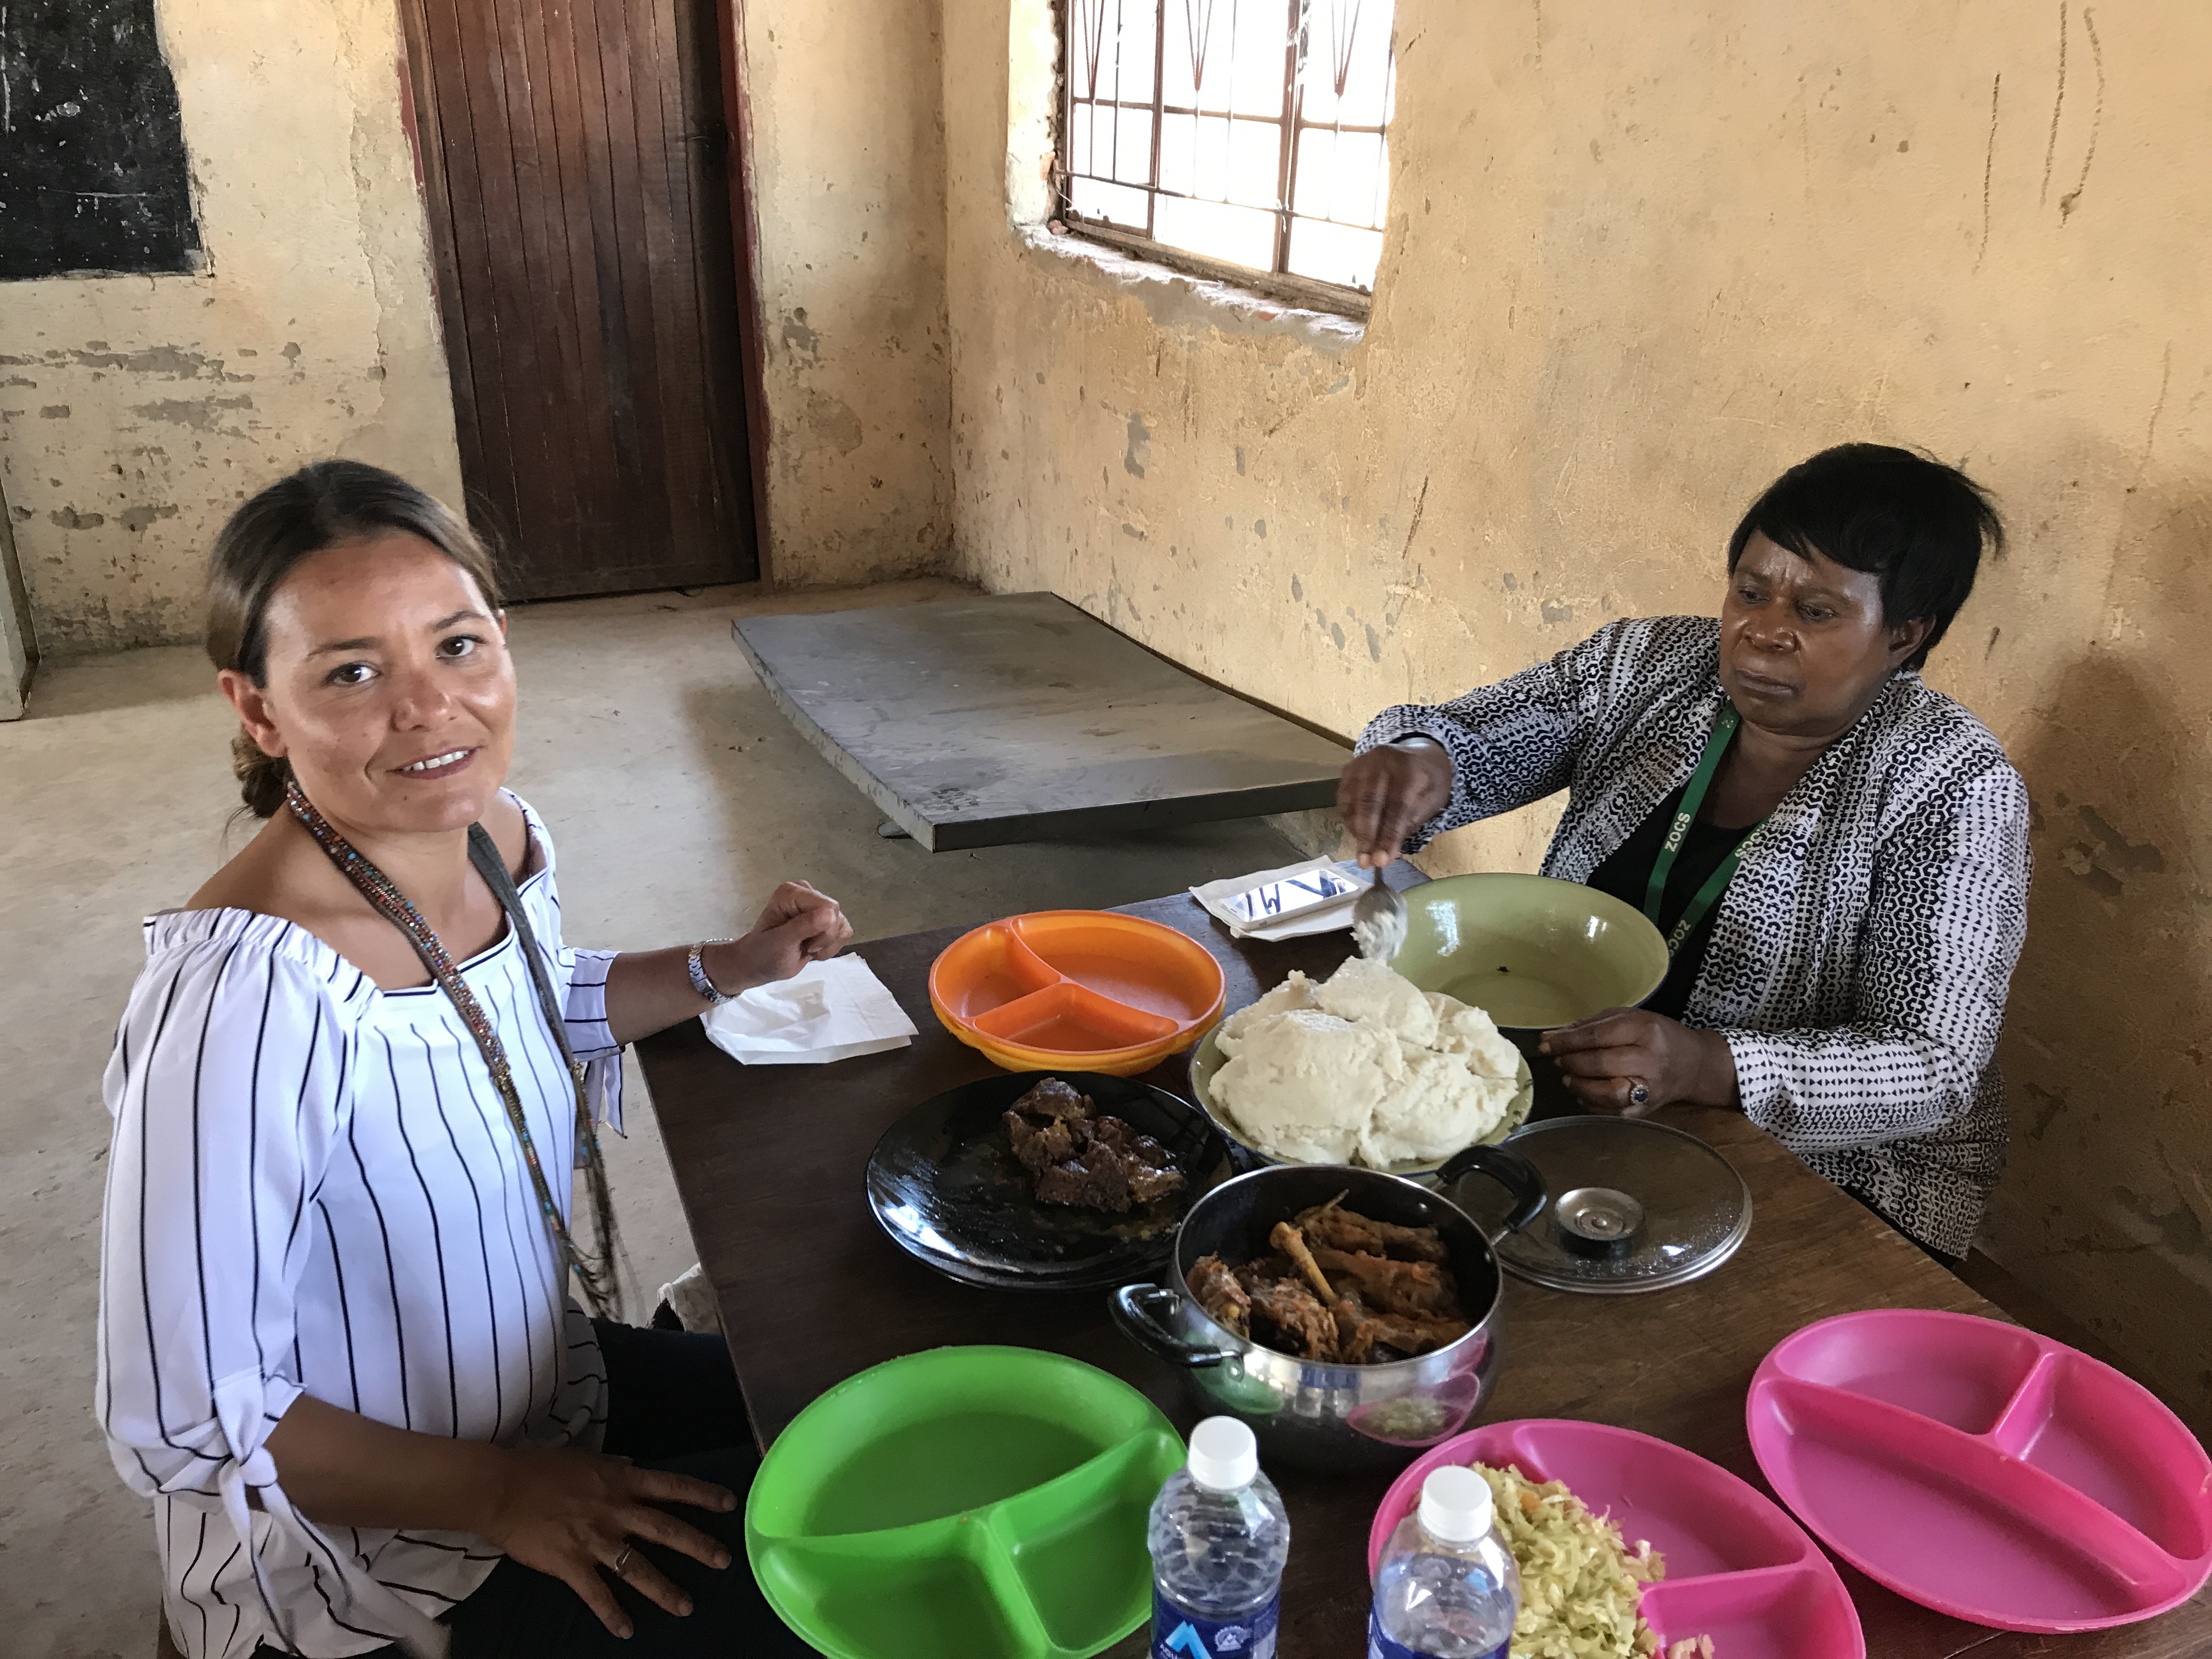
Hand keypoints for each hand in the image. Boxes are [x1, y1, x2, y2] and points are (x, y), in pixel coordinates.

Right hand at [479, 1446, 734, 1637]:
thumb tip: (633, 1462)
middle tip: (724, 1561)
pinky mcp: (571, 1564)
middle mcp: (616, 1510)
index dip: (703, 1496)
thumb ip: (613, 1465)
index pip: (672, 1487)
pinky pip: (597, 1594)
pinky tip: (626, 1630)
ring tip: (685, 1606)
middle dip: (698, 1546)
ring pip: (638, 1568)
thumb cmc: (540, 1468)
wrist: (501, 1488)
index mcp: (621, 1480)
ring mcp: (595, 1539)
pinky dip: (612, 1614)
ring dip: (663, 1589)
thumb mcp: (585, 1458)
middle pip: (666, 1530)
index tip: (729, 1505)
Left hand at [707, 881, 851, 992]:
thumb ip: (804, 926)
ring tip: (807, 949)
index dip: (823, 929)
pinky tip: (814, 949)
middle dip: (824, 938)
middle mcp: (806, 893)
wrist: (761, 965)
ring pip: (842, 925)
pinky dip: (831, 946)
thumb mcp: (781, 942)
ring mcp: (817, 905)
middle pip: (836, 915)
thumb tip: (830, 914)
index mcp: (792, 892)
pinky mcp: (826, 918)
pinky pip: (844, 931)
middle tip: (805, 948)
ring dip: (827, 945)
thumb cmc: (765, 954)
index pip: (827, 906)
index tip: (805, 944)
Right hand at [1337, 738, 1453, 866]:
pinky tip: (1359, 833)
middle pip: (1370, 803)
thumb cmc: (1428, 782)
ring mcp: (1363, 762)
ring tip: (1363, 853)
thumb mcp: (1432, 801)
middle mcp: (1383, 760)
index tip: (1383, 861)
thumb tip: (1385, 853)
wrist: (1419, 753)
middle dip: (1367, 837)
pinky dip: (1350, 819)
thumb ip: (1410, 823)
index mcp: (1410, 768)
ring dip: (1356, 832)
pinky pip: (1344, 798)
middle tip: (1366, 863)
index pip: (1397, 806)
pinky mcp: (1349, 768)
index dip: (1388, 836)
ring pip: (1353, 802)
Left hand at [1537, 1008, 1738, 1115]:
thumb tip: (1554, 1036)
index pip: (1597, 1036)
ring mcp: (1650, 1088)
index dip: (1566, 1041)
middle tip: (1557, 1059)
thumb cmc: (1657, 1037)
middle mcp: (1650, 1060)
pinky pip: (1613, 1112)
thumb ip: (1592, 1025)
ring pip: (1607, 1092)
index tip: (1545, 1042)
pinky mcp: (1647, 1110)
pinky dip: (1591, 1104)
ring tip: (1569, 1077)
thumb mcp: (1631, 1018)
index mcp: (1645, 1030)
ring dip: (1579, 1085)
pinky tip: (1583, 1093)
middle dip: (1571, 1061)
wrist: (1694, 1064)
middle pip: (1600, 1063)